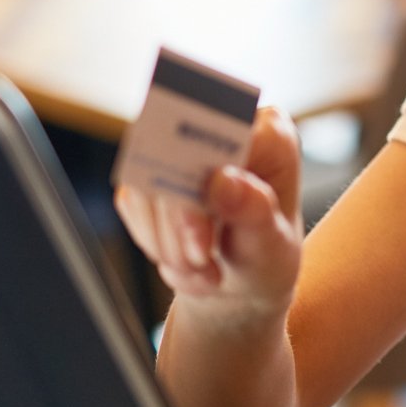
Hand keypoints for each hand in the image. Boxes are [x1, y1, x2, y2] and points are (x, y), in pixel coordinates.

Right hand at [114, 106, 304, 322]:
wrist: (240, 278)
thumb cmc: (266, 254)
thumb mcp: (273, 244)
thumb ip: (254, 210)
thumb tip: (222, 179)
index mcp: (269, 133)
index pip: (228, 131)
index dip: (207, 173)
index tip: (204, 227)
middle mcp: (224, 129)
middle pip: (177, 154)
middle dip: (180, 220)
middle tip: (199, 260)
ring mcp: (181, 148)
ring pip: (147, 182)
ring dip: (166, 241)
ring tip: (201, 271)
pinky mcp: (151, 171)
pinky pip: (132, 203)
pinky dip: (155, 243)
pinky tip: (186, 264)